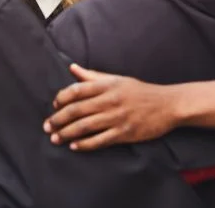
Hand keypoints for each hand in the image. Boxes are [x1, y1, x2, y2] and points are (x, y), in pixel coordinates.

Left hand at [43, 64, 177, 150]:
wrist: (167, 105)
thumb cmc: (140, 91)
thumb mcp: (117, 79)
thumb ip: (93, 76)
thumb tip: (72, 68)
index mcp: (107, 85)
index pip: (77, 90)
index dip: (62, 98)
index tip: (54, 105)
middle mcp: (110, 100)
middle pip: (77, 110)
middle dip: (59, 119)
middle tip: (47, 126)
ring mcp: (117, 117)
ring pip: (85, 126)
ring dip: (67, 133)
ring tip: (55, 138)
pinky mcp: (124, 133)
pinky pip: (100, 140)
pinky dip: (85, 144)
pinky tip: (74, 146)